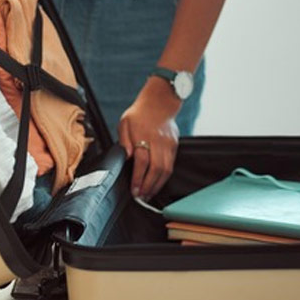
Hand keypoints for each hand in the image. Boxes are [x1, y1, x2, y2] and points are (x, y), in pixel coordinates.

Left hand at [118, 77, 180, 200]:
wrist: (160, 102)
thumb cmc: (139, 113)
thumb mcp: (124, 123)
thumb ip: (124, 140)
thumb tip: (125, 156)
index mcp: (144, 135)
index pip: (142, 161)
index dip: (138, 178)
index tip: (133, 189)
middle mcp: (158, 141)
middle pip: (156, 169)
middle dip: (148, 186)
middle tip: (141, 197)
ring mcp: (168, 144)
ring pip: (166, 169)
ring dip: (157, 185)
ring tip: (148, 194)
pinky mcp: (174, 146)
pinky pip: (171, 165)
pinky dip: (164, 177)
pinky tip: (157, 184)